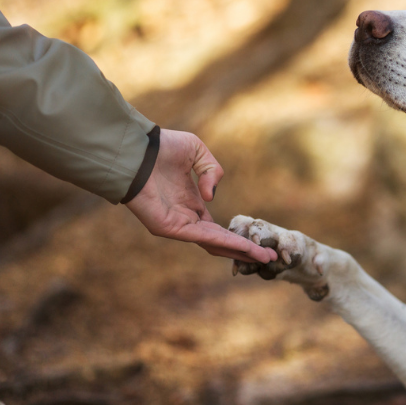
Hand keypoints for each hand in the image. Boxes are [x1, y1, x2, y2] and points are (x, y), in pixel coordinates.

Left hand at [125, 129, 277, 262]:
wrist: (136, 149)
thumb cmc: (162, 147)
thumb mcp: (197, 152)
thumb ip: (212, 172)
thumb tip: (210, 197)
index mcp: (191, 202)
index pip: (217, 227)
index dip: (238, 235)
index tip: (259, 241)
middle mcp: (185, 217)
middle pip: (219, 241)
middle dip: (244, 250)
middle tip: (269, 257)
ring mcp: (178, 225)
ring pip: (214, 243)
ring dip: (240, 251)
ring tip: (264, 257)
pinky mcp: (170, 228)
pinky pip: (203, 238)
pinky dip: (225, 243)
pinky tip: (244, 247)